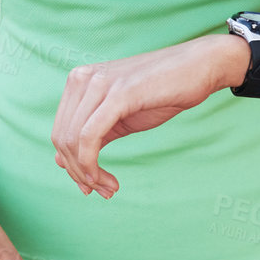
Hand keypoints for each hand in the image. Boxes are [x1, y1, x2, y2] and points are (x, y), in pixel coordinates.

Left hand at [51, 32, 248, 197]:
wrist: (199, 67)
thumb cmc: (162, 92)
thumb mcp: (120, 117)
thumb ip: (91, 135)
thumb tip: (60, 161)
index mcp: (79, 81)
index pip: (60, 131)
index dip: (70, 164)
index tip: (90, 185)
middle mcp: (82, 78)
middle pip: (62, 138)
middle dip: (78, 172)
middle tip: (101, 192)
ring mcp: (98, 84)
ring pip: (73, 140)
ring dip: (87, 173)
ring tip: (109, 189)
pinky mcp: (118, 94)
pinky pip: (90, 136)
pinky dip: (92, 164)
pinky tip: (107, 180)